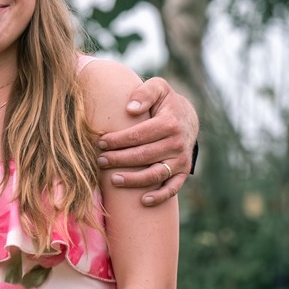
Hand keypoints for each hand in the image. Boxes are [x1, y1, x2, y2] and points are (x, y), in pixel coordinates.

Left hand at [96, 76, 198, 205]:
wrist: (188, 117)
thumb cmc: (166, 102)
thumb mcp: (159, 88)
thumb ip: (145, 92)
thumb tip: (131, 108)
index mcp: (170, 122)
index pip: (138, 135)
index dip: (118, 140)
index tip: (101, 142)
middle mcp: (178, 143)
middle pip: (144, 155)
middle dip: (119, 159)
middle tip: (100, 160)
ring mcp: (181, 159)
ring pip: (156, 174)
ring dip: (134, 180)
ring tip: (113, 180)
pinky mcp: (183, 172)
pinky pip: (173, 188)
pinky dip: (160, 196)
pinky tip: (142, 201)